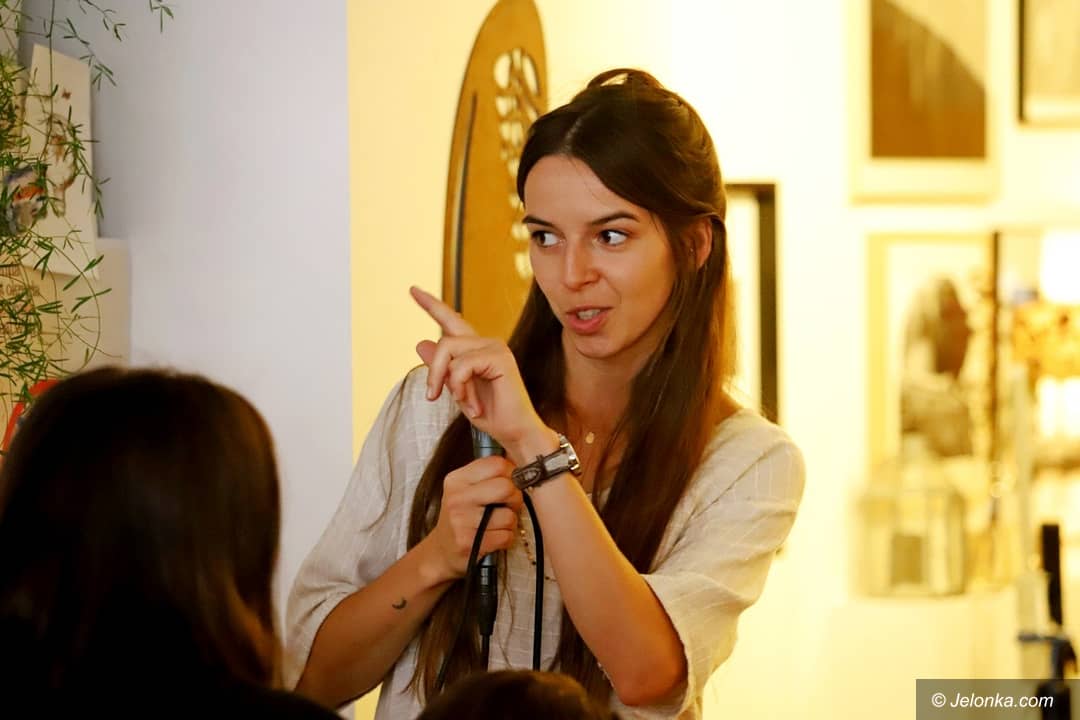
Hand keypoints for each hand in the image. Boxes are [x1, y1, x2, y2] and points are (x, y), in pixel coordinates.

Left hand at [410, 286, 550, 455]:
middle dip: (434, 370)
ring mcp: (495, 347)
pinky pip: (462, 365)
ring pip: (449, 350)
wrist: (515, 433)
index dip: (431, 305)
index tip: (413, 290)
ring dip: (447, 381)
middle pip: (444, 341)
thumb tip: (420, 342)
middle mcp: (487, 343)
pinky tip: (473, 404)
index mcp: (476, 349)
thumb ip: (441, 368)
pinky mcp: (500, 358)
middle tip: (432, 396)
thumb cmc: (490, 414)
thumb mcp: (457, 391)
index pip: (451, 320)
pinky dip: (460, 387)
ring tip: (461, 402)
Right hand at [427, 456, 522, 578]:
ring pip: (509, 516)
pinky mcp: (469, 543)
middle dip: (515, 498)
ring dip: (511, 522)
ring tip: (498, 523)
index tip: (510, 482)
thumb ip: (487, 474)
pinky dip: (507, 538)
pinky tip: (495, 536)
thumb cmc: (460, 516)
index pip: (497, 464)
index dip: (512, 472)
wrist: (440, 550)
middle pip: (506, 487)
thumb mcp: (465, 489)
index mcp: (456, 479)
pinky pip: (506, 536)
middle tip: (509, 505)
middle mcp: (456, 498)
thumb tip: (519, 458)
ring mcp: (461, 522)